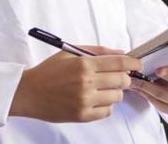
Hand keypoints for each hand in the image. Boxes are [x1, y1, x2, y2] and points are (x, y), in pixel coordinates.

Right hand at [9, 46, 142, 122]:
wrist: (29, 92)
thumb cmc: (50, 70)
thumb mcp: (71, 52)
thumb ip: (97, 51)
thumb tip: (121, 53)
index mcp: (84, 64)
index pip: (119, 63)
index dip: (133, 63)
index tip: (138, 63)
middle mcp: (86, 83)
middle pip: (121, 80)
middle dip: (124, 77)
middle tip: (118, 76)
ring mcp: (85, 101)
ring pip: (116, 97)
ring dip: (115, 91)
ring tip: (104, 88)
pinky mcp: (82, 116)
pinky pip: (106, 112)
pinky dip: (106, 105)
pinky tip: (97, 99)